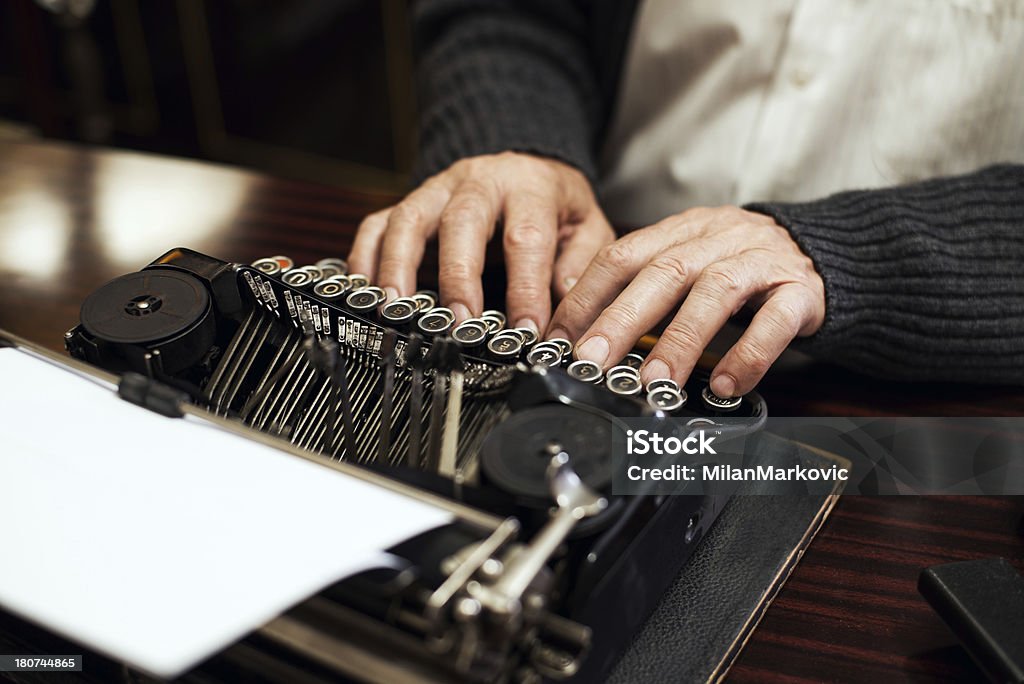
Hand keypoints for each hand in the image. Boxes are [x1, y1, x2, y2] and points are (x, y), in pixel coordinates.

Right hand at [348, 152, 613, 329]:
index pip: (527, 237)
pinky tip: (366, 292)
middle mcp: (479, 181)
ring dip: (398, 266)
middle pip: (462, 221)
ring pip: (409, 218)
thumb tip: (564, 315)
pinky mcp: (409, 203)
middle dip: (459, 276)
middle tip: (459, 322)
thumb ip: (580, 269)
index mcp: (530, 186)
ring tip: (397, 308)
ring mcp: (438, 190)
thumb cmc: (556, 207)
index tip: (527, 330)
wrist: (527, 166)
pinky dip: (365, 257)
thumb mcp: (587, 228)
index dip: (526, 287)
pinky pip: (378, 224)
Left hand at [547, 206, 824, 396]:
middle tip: (593, 361)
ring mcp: (761, 261)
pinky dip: (748, 353)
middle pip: (663, 272)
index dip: (587, 296)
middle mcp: (717, 239)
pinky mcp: (801, 290)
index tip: (560, 338)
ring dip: (679, 341)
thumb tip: (585, 331)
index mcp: (681, 231)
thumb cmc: (741, 266)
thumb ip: (644, 285)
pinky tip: (724, 384)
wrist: (823, 250)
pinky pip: (776, 320)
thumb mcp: (689, 261)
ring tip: (654, 381)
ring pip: (715, 293)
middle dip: (622, 319)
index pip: (623, 256)